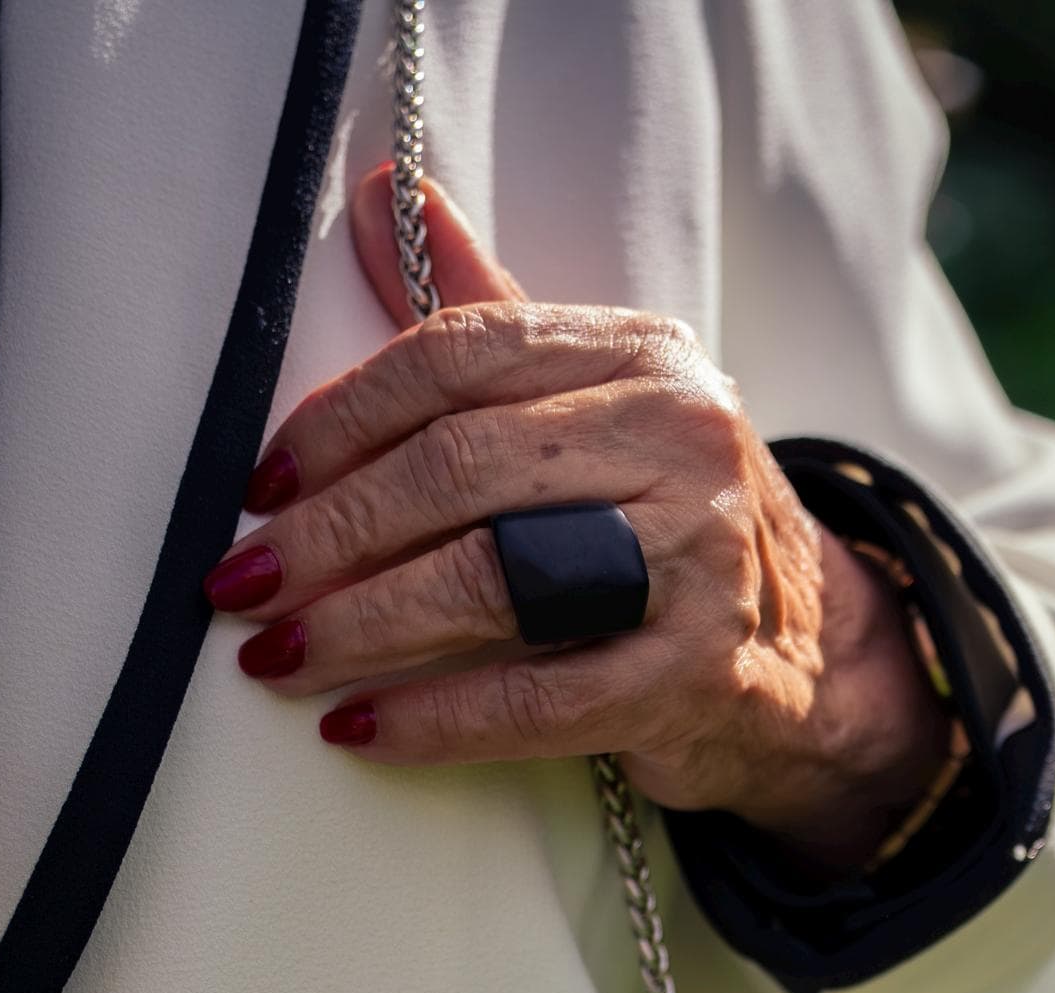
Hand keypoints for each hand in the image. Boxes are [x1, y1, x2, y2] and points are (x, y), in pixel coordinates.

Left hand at [205, 170, 950, 868]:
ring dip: (365, 623)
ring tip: (279, 654)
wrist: (810, 659)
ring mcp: (699, 559)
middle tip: (244, 581)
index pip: (463, 360)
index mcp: (648, 357)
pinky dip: (436, 719)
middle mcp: (683, 442)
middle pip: (462, 471)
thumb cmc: (671, 527)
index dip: (343, 420)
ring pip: (494, 580)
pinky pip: (536, 699)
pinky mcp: (696, 672)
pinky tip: (363, 727)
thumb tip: (387, 204)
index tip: (264, 484)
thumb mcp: (599, 403)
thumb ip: (494, 322)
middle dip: (332, 532)